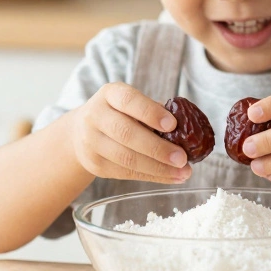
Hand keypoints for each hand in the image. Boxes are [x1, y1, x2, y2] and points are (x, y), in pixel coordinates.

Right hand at [66, 82, 191, 183]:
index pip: (128, 100)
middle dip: (158, 148)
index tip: (173, 124)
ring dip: (158, 168)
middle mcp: (96, 115)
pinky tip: (171, 176)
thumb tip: (188, 128)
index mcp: (109, 94)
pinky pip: (126, 173)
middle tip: (182, 158)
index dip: (150, 112)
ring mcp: (92, 142)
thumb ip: (155, 111)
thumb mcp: (131, 104)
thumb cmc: (119, 114)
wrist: (81, 131)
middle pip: (126, 133)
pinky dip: (152, 176)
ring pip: (126, 158)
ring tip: (183, 172)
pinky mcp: (95, 164)